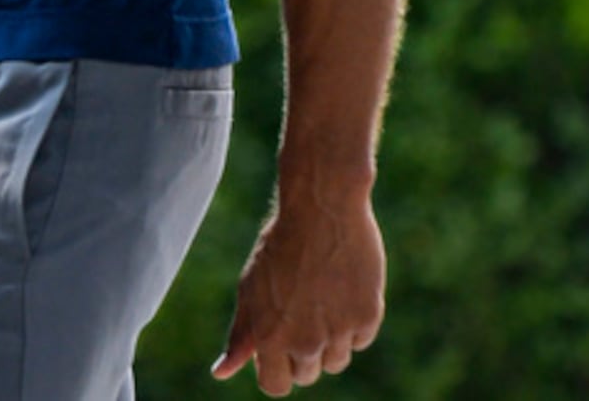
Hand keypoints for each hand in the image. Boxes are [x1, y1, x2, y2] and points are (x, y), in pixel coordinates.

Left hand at [212, 195, 385, 394]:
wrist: (322, 205)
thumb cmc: (280, 246)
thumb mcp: (251, 288)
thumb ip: (241, 335)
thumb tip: (221, 372)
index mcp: (269, 338)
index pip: (276, 387)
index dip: (277, 368)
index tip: (281, 346)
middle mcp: (304, 342)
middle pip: (308, 375)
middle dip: (304, 352)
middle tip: (303, 310)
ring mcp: (338, 332)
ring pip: (337, 360)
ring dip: (331, 339)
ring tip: (323, 297)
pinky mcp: (367, 316)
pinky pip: (361, 339)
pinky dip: (354, 321)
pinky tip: (343, 288)